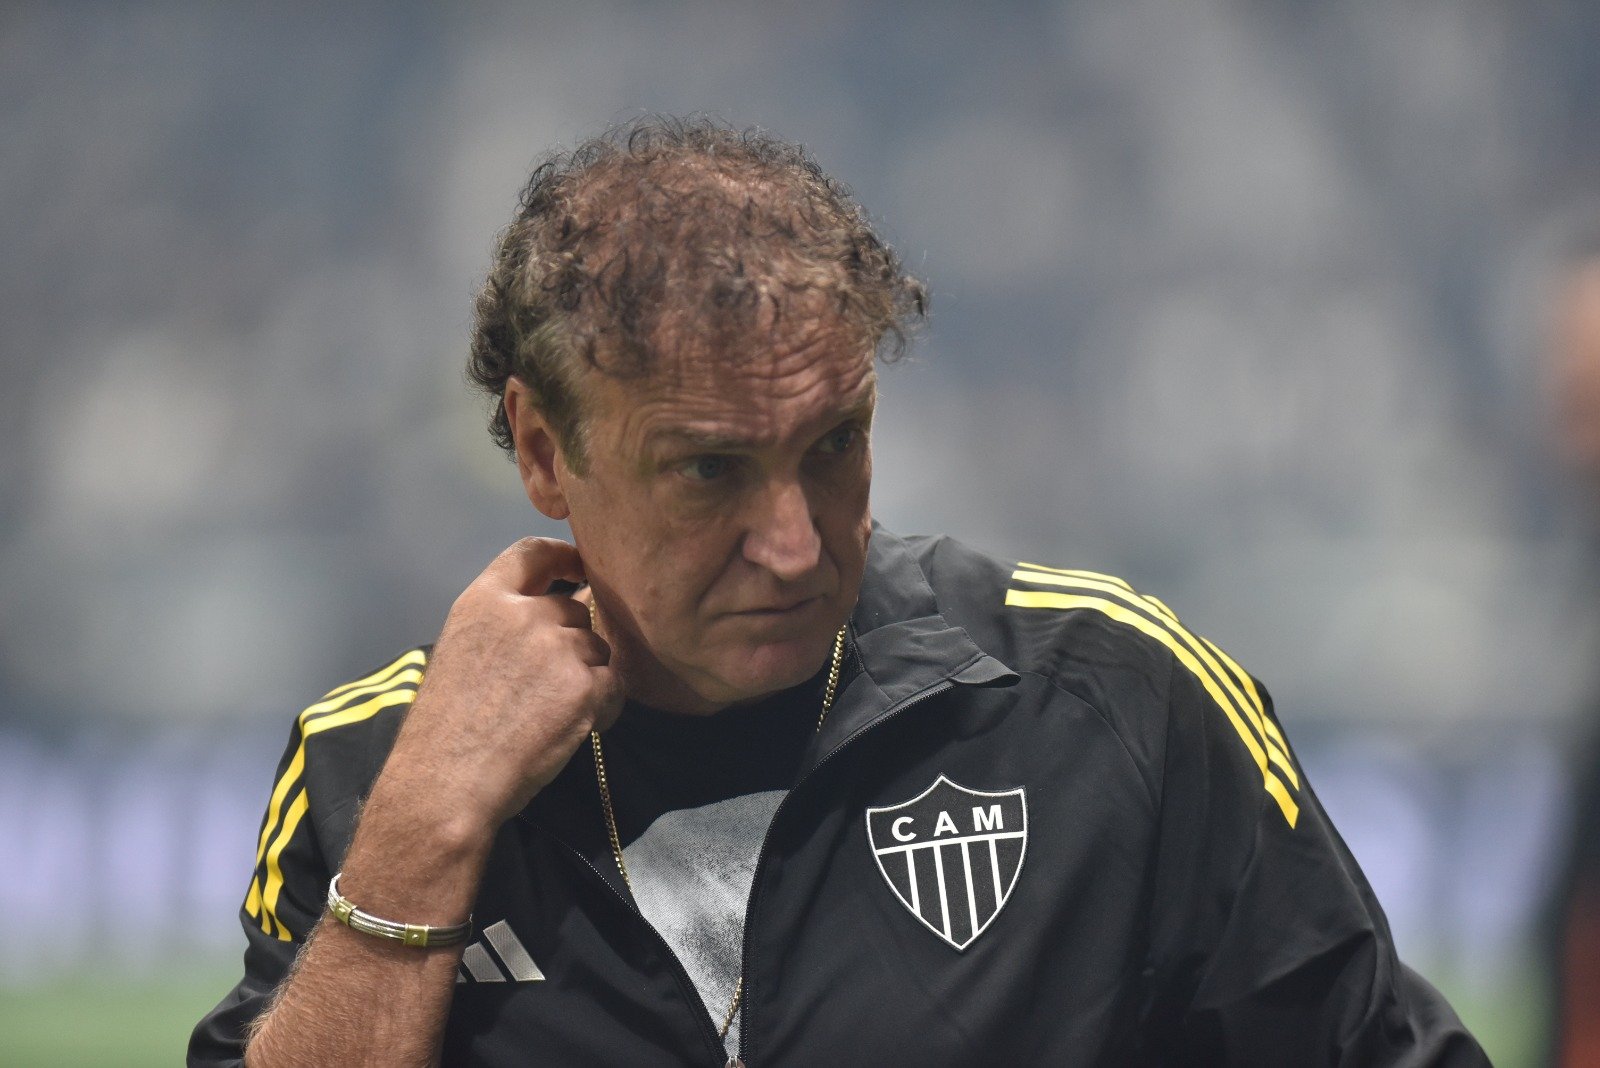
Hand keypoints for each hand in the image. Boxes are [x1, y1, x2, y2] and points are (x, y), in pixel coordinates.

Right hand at [382, 537, 622, 832]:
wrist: (448, 781)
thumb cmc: (446, 727)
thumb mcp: (461, 651)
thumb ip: (502, 625)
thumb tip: (548, 616)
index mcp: (484, 600)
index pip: (533, 552)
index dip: (563, 557)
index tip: (579, 568)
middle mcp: (523, 613)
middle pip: (575, 610)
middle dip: (572, 642)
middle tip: (547, 686)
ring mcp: (557, 646)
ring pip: (596, 649)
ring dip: (587, 675)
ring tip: (553, 713)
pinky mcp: (585, 685)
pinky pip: (614, 685)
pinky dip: (604, 706)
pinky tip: (575, 728)